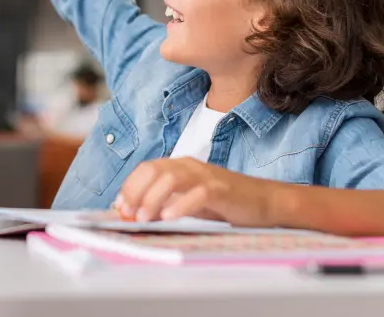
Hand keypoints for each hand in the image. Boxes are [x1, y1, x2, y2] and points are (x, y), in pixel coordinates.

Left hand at [115, 158, 277, 226]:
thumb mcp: (188, 203)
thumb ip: (165, 204)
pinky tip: (170, 217)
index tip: (119, 207)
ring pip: (171, 178)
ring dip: (153, 198)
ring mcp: (205, 176)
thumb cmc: (224, 203)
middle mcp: (189, 166)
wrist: (264, 201)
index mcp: (179, 166)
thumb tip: (136, 214)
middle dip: (135, 191)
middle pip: (154, 170)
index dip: (129, 186)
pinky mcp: (221, 189)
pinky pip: (197, 193)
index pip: (146, 169)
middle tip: (127, 213)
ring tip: (143, 217)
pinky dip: (181, 205)